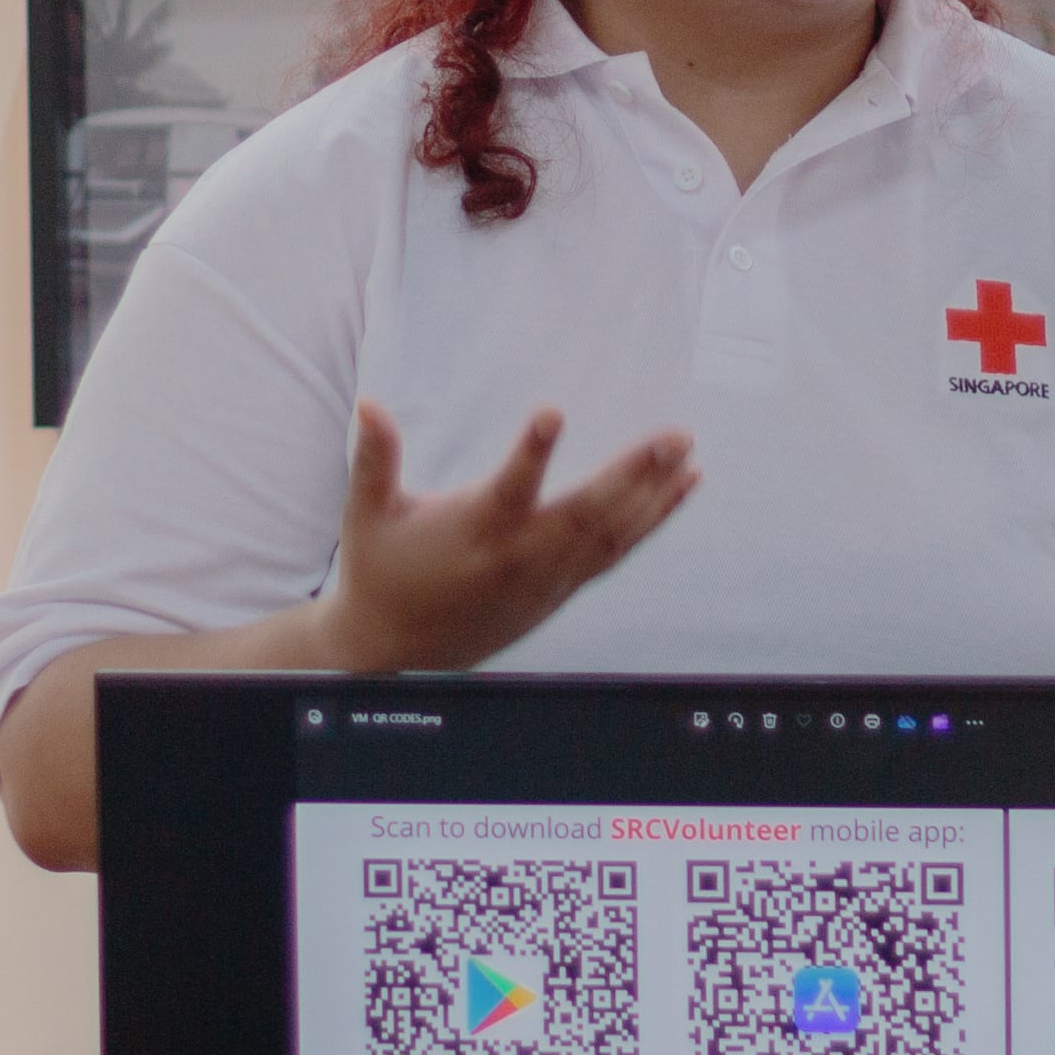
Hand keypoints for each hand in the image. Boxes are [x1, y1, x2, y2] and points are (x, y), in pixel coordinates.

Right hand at [311, 403, 697, 681]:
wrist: (398, 650)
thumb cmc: (381, 572)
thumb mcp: (367, 514)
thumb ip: (375, 459)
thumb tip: (369, 404)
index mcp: (473, 532)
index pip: (508, 489)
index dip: (531, 453)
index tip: (552, 413)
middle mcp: (518, 557)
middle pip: (584, 514)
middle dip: (632, 474)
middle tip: (672, 436)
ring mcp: (546, 577)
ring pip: (610, 535)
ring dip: (653, 494)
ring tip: (688, 454)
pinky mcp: (561, 588)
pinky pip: (615, 552)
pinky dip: (651, 521)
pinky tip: (682, 489)